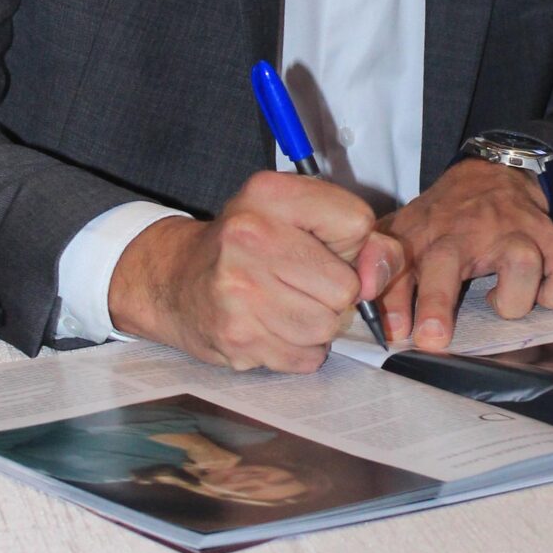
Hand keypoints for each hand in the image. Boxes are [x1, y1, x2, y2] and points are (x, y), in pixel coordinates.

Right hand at [107, 171, 404, 372]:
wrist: (174, 281)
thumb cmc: (249, 247)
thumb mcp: (302, 219)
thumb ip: (364, 240)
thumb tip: (378, 279)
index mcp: (269, 194)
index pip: (357, 225)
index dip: (351, 246)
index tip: (320, 247)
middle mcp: (249, 235)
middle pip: (346, 287)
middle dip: (334, 293)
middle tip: (299, 283)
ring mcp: (238, 288)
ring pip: (327, 326)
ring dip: (317, 326)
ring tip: (284, 306)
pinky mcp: (236, 335)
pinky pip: (305, 358)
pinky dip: (297, 350)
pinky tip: (270, 328)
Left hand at [377, 158, 552, 349]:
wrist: (493, 172)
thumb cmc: (445, 216)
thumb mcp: (405, 232)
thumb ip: (380, 268)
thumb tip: (360, 311)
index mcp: (422, 235)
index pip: (397, 265)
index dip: (393, 299)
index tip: (394, 330)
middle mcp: (463, 232)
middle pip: (446, 263)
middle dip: (436, 301)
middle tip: (433, 337)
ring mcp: (510, 230)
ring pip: (521, 264)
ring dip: (514, 300)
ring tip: (501, 302)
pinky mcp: (548, 234)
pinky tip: (540, 295)